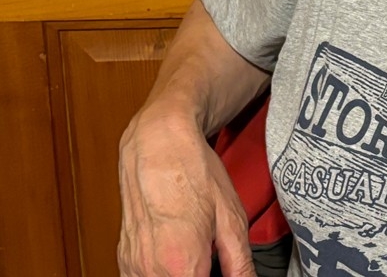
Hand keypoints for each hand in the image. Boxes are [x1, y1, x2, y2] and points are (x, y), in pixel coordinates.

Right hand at [117, 109, 255, 275]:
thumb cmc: (194, 174)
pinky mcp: (124, 259)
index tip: (227, 272)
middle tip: (214, 263)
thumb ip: (240, 264)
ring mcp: (133, 266)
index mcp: (182, 264)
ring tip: (199, 262)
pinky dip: (162, 276)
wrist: (158, 145)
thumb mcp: (231, 219)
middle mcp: (151, 271)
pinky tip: (178, 263)